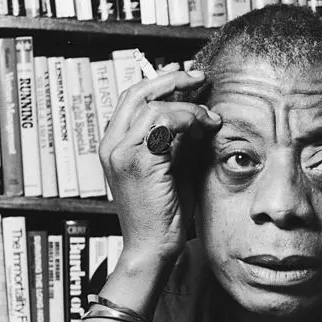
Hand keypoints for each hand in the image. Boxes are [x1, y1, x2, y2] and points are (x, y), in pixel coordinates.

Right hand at [98, 68, 221, 265]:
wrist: (152, 248)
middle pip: (138, 93)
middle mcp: (111, 145)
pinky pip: (164, 124)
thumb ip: (180, 141)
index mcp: (115, 145)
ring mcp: (121, 152)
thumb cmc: (164, 214)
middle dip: (172, 80)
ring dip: (187, 105)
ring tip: (209, 115)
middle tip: (200, 76)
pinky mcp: (138, 162)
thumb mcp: (173, 167)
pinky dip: (188, 119)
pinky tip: (206, 126)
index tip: (184, 73)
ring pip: (154, 106)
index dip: (158, 81)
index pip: (132, 99)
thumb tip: (199, 114)